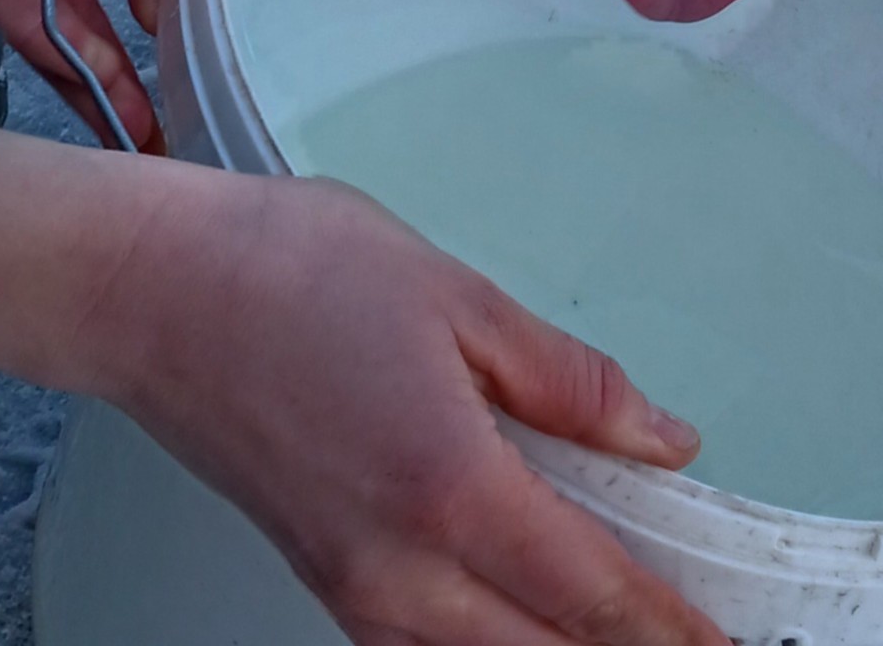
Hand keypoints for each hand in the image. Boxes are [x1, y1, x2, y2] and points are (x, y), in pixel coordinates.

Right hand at [0, 134, 727, 645]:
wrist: (154, 292)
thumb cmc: (292, 274)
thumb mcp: (459, 298)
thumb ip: (569, 382)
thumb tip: (661, 438)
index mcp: (450, 488)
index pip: (594, 595)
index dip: (674, 629)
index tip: (728, 641)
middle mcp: (400, 570)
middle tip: (695, 629)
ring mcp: (351, 589)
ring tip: (622, 618)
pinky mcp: (321, 579)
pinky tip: (524, 612)